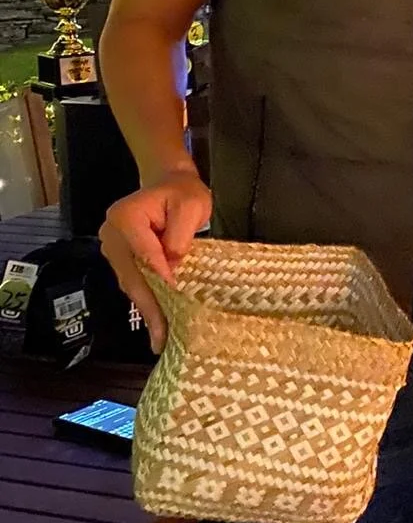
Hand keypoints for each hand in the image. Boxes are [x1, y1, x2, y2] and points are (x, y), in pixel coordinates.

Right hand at [99, 168, 211, 353]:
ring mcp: (112, 248)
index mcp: (126, 217)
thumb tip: (172, 269)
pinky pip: (133, 282)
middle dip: (148, 308)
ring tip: (160, 337)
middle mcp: (111, 234)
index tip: (174, 298)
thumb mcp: (191, 206)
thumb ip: (180, 236)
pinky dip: (145, 301)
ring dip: (146, 310)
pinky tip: (157, 321)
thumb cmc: (182, 193)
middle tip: (161, 337)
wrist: (169, 185)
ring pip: (130, 283)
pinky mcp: (120, 259)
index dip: (160, 276)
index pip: (144, 253)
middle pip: (132, 275)